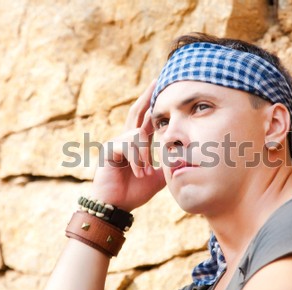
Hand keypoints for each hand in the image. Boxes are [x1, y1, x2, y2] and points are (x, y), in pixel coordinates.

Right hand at [90, 81, 165, 210]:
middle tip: (157, 80)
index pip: (146, 118)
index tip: (163, 88)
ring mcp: (115, 143)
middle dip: (147, 96)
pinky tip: (139, 172)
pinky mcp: (108, 150)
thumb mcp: (158, 176)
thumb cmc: (134, 192)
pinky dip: (137, 159)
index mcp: (136, 143)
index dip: (154, 104)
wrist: (117, 207)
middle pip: (136, 111)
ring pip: (138, 134)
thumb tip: (183, 159)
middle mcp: (124, 138)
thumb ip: (167, 164)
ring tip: (146, 172)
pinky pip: (128, 145)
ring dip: (146, 154)